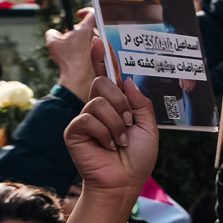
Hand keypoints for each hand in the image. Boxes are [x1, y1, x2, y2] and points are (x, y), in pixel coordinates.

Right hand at [46, 7, 99, 97]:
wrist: (77, 77)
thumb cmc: (66, 58)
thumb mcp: (53, 41)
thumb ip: (52, 32)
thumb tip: (55, 33)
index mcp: (87, 29)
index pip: (92, 13)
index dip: (85, 11)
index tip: (78, 14)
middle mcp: (97, 36)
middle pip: (91, 27)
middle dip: (80, 29)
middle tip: (70, 34)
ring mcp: (101, 48)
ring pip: (93, 39)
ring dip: (82, 40)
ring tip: (71, 46)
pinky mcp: (101, 57)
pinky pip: (95, 49)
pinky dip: (85, 50)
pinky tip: (76, 56)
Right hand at [63, 34, 157, 200]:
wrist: (124, 182)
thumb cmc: (136, 158)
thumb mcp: (148, 127)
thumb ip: (140, 103)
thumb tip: (127, 80)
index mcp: (116, 105)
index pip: (108, 77)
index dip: (102, 59)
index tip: (99, 40)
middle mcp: (98, 108)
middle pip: (103, 83)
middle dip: (121, 103)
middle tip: (128, 124)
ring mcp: (84, 118)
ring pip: (99, 101)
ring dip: (117, 123)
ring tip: (119, 141)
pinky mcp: (73, 130)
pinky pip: (89, 118)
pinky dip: (105, 133)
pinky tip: (107, 146)